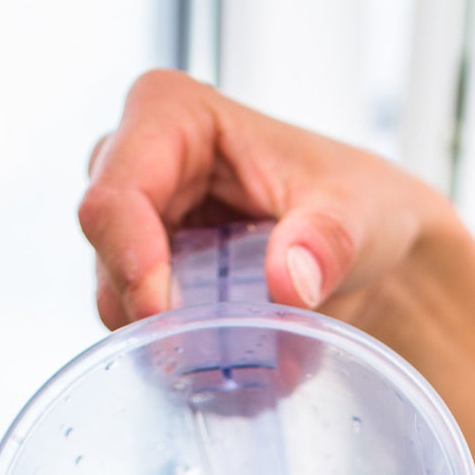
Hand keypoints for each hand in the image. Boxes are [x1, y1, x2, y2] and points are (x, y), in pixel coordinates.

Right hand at [79, 69, 453, 331]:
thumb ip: (327, 242)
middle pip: (105, 248)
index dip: (129, 260)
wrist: (369, 250)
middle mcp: (140, 163)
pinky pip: (141, 324)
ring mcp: (139, 223)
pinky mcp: (150, 273)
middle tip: (200, 348)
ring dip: (168, 334)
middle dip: (146, 305)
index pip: (115, 194)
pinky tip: (226, 358)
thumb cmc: (357, 204)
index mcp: (172, 115)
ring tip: (230, 351)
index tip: (167, 315)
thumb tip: (288, 279)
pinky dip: (181, 349)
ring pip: (115, 294)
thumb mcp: (358, 214)